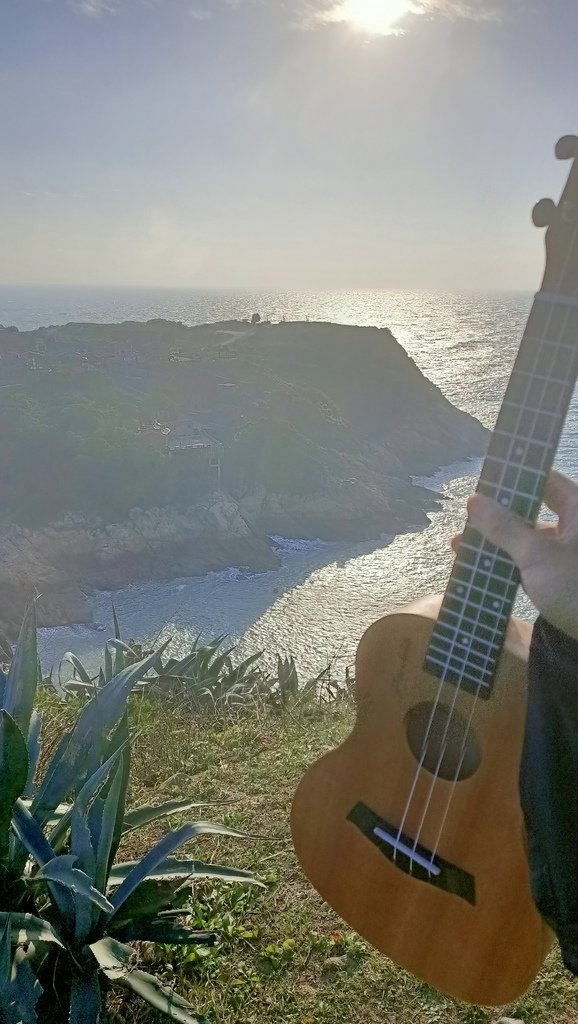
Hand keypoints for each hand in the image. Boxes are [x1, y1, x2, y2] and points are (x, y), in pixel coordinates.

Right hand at [451, 470, 577, 641]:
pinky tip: (482, 568)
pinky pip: (532, 562)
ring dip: (499, 541)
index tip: (486, 479)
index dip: (517, 477)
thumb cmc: (576, 589)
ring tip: (462, 544)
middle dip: (499, 513)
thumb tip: (473, 500)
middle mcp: (576, 528)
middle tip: (468, 515)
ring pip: (530, 538)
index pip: (547, 481)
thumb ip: (504, 527)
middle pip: (535, 510)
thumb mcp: (536, 555)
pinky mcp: (563, 580)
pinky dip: (509, 562)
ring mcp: (570, 556)